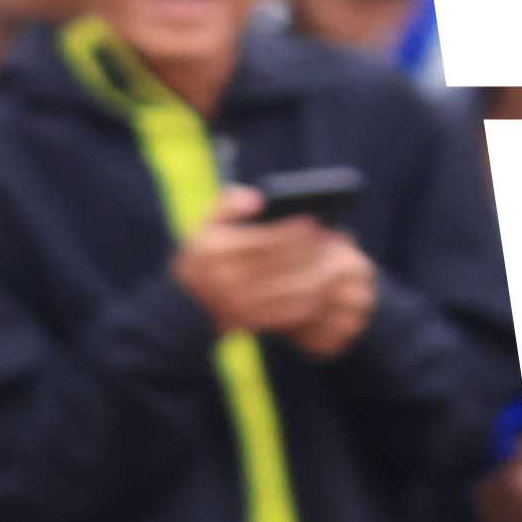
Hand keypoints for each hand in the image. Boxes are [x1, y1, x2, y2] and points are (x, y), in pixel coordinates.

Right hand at [176, 196, 378, 348]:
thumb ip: (229, 203)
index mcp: (215, 251)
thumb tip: (258, 199)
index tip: (315, 220)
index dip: (292, 231)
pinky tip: (323, 283)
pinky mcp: (254, 322)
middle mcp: (226, 280)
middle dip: (312, 252)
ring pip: (291, 290)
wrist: (186, 306)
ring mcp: (240, 305)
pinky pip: (291, 311)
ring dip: (319, 275)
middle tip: (335, 239)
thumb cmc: (204, 255)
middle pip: (282, 266)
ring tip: (335, 260)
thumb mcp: (206, 224)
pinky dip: (312, 296)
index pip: (263, 241)